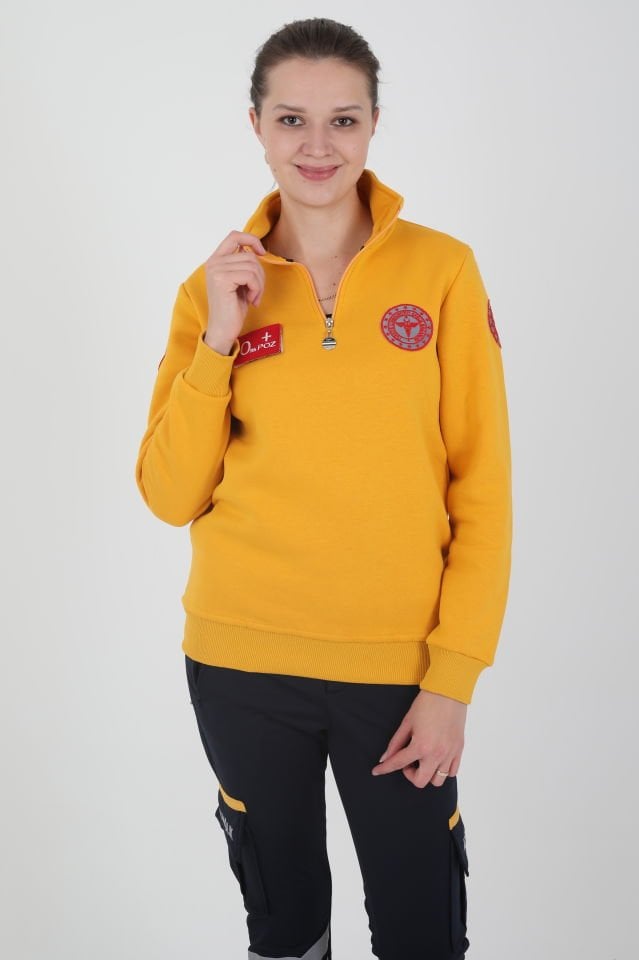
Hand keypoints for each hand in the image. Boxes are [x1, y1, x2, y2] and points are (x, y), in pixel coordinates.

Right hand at [204, 231, 266, 348]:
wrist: (223, 330)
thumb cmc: (233, 308)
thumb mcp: (239, 282)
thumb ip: (242, 264)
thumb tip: (256, 251)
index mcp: (215, 260)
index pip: (234, 236)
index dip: (251, 239)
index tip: (262, 252)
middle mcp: (213, 262)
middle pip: (249, 255)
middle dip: (260, 274)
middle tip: (256, 292)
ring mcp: (216, 270)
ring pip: (252, 265)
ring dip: (259, 284)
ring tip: (253, 297)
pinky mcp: (222, 280)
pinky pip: (250, 276)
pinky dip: (256, 289)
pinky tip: (251, 301)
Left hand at [371, 689, 466, 788]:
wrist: (449, 692)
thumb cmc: (427, 704)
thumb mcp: (407, 722)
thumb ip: (395, 743)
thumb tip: (385, 757)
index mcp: (421, 746)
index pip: (398, 764)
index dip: (385, 768)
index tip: (376, 771)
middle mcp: (436, 754)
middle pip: (420, 781)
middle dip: (410, 774)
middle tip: (407, 761)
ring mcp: (450, 754)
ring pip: (437, 781)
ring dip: (427, 774)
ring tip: (423, 759)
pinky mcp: (459, 750)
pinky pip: (452, 772)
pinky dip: (442, 770)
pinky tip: (435, 758)